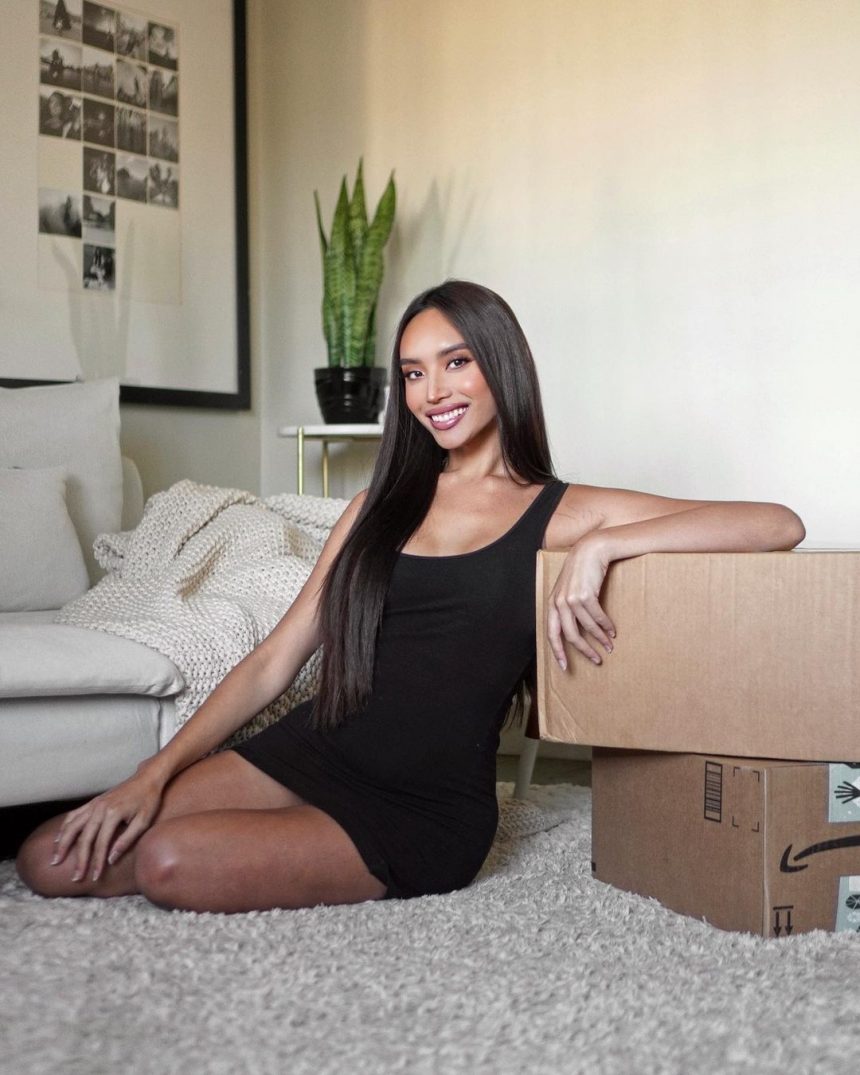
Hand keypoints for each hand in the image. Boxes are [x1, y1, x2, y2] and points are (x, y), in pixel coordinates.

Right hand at [50, 764, 166, 883]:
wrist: (146, 779)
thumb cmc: (148, 801)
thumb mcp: (144, 821)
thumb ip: (127, 840)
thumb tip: (111, 860)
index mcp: (113, 813)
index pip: (101, 844)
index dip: (97, 862)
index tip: (94, 878)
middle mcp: (100, 808)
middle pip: (84, 838)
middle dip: (79, 859)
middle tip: (75, 877)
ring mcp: (94, 804)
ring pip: (72, 826)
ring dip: (63, 844)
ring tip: (56, 860)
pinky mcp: (93, 802)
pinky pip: (73, 815)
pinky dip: (64, 827)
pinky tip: (58, 839)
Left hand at [547, 532, 615, 669]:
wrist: (591, 549)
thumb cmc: (582, 570)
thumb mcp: (568, 588)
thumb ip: (567, 607)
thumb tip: (574, 629)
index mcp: (552, 603)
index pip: (551, 633)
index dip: (558, 651)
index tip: (565, 666)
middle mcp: (558, 602)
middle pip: (569, 635)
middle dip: (583, 650)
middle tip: (596, 660)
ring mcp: (571, 598)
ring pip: (585, 628)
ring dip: (599, 639)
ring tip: (609, 646)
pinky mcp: (585, 595)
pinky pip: (597, 617)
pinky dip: (606, 626)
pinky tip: (612, 631)